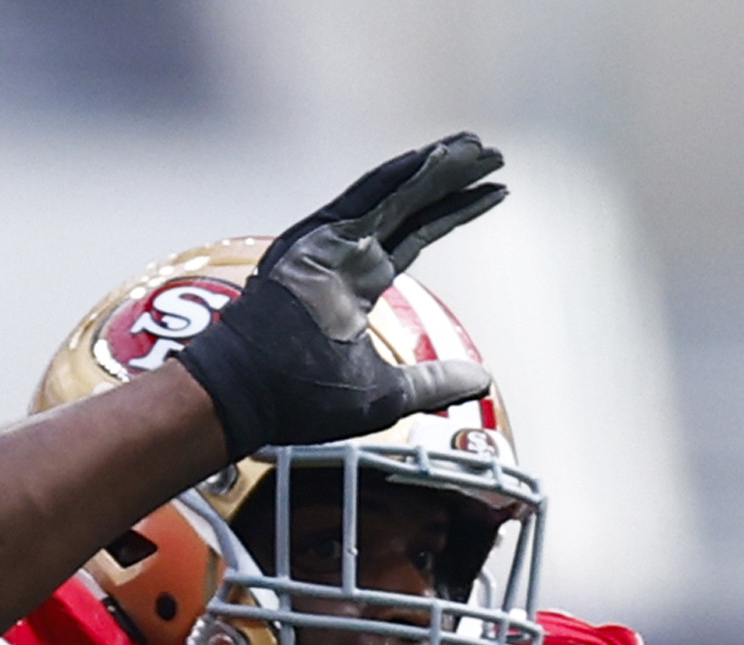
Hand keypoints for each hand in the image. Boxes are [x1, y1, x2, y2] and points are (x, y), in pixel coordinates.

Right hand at [176, 133, 508, 461]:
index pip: (417, 234)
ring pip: (392, 192)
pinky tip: (434, 159)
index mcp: (358, 282)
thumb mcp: (389, 394)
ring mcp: (329, 242)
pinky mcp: (316, 238)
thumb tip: (483, 380)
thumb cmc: (302, 400)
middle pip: (409, 204)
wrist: (248, 397)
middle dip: (451, 178)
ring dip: (433, 168)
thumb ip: (436, 383)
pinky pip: (366, 198)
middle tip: (492, 152)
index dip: (454, 212)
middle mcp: (345, 253)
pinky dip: (401, 178)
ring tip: (474, 145)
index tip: (494, 191)